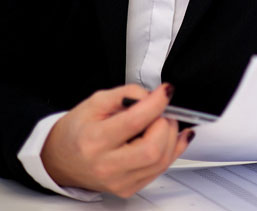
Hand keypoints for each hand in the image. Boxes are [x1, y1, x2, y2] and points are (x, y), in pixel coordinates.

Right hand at [41, 83, 192, 196]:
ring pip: (161, 161)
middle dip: (165, 124)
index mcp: (94, 140)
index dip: (156, 103)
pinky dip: (173, 150)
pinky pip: (161, 170)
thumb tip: (154, 95)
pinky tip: (173, 136)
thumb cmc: (77, 130)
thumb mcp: (95, 102)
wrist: (60, 159)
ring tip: (163, 122)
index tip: (166, 91)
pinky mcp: (128, 189)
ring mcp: (118, 182)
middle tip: (162, 112)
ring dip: (172, 136)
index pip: (134, 122)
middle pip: (153, 149)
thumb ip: (126, 94)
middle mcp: (105, 166)